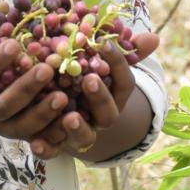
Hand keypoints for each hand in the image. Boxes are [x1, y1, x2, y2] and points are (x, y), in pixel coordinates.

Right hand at [0, 19, 67, 140]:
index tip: (13, 43)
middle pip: (6, 105)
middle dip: (26, 88)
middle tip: (46, 69)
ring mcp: (6, 128)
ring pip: (24, 125)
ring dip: (43, 112)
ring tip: (63, 95)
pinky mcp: (24, 138)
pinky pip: (41, 139)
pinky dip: (56, 132)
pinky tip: (72, 118)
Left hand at [30, 31, 159, 158]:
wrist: (67, 117)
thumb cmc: (86, 81)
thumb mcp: (100, 64)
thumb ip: (124, 51)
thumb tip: (154, 38)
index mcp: (114, 97)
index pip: (124, 83)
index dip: (118, 64)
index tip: (105, 44)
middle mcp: (100, 118)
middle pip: (107, 113)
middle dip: (100, 97)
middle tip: (89, 80)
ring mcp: (81, 134)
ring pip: (84, 136)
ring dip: (78, 128)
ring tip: (70, 117)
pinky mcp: (58, 145)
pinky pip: (53, 151)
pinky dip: (46, 149)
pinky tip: (35, 143)